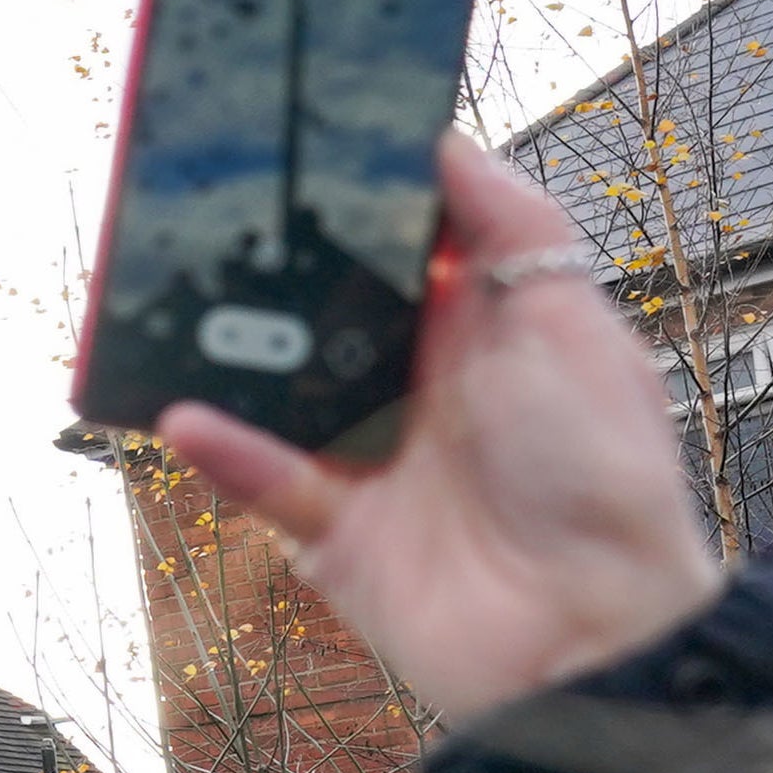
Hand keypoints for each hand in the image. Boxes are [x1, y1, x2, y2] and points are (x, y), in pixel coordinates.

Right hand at [152, 136, 723, 714]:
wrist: (595, 637)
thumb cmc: (604, 479)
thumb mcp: (574, 329)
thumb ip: (516, 230)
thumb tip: (446, 142)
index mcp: (485, 331)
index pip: (405, 247)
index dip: (358, 197)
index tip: (301, 135)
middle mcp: (425, 387)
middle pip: (329, 309)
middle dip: (273, 263)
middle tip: (204, 202)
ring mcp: (376, 457)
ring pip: (280, 388)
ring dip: (227, 351)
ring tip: (168, 297)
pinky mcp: (339, 529)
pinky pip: (264, 478)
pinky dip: (223, 448)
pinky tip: (183, 413)